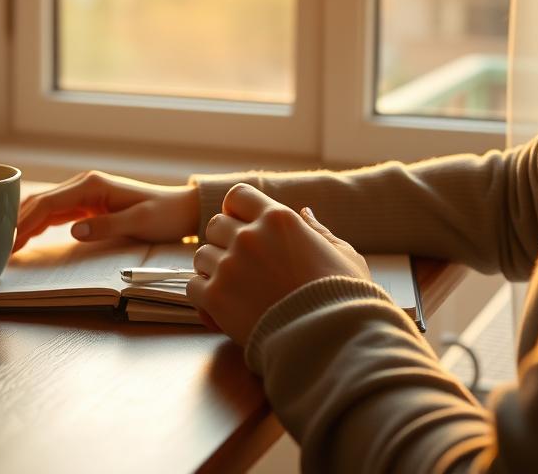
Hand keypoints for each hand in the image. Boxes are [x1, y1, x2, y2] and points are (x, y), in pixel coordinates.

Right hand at [11, 170, 198, 252]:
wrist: (181, 209)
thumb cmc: (164, 215)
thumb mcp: (139, 223)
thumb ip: (106, 226)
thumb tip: (73, 231)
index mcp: (92, 185)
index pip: (48, 203)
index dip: (26, 222)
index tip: (10, 241)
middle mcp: (84, 184)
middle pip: (40, 202)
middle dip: (18, 222)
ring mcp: (84, 193)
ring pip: (44, 207)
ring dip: (25, 223)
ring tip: (6, 244)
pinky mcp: (87, 204)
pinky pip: (56, 213)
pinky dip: (39, 224)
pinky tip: (26, 236)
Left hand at [186, 183, 370, 345]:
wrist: (331, 340)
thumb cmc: (344, 299)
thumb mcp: (343, 255)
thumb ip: (319, 231)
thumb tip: (305, 212)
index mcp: (278, 219)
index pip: (238, 195)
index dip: (236, 210)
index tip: (242, 226)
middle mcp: (249, 236)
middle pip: (214, 225)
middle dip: (223, 241)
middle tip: (239, 264)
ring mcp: (229, 265)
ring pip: (201, 255)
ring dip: (213, 270)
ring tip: (234, 290)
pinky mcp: (215, 297)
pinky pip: (193, 286)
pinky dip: (203, 297)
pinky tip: (222, 310)